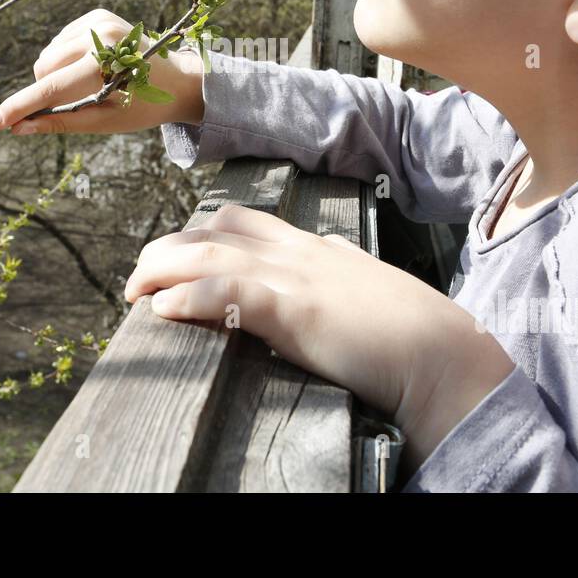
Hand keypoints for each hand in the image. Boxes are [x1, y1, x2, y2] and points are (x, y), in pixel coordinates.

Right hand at [0, 9, 205, 133]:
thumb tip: (19, 128)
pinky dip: (67, 58)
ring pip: (49, 54)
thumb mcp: (103, 121)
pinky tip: (91, 66)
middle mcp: (101, 36)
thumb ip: (60, 122)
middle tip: (76, 103)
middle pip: (45, 68)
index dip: (21, 106)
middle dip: (46, 90)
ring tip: (90, 84)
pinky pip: (61, 40)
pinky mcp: (98, 14)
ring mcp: (99, 20)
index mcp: (106, 66)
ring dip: (57, 73)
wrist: (178, 79)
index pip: (51, 88)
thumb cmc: (142, 106)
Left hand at [123, 203, 514, 469]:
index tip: (176, 253)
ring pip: (208, 254)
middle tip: (139, 277)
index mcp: (317, 248)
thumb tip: (316, 294)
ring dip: (161, 270)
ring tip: (134, 293)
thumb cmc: (413, 336)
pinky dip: (186, 297)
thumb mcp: (366, 296)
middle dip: (169, 247)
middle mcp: (301, 252)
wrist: (444, 356)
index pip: (245, 221)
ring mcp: (296, 277)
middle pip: (216, 229)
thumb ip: (337, 285)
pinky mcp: (294, 310)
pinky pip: (225, 293)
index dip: (202, 232)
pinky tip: (163, 311)